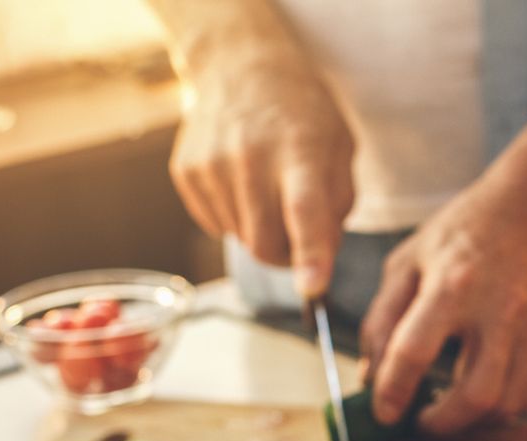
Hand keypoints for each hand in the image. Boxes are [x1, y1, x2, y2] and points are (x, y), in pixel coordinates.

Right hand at [170, 52, 353, 295]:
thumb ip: (336, 208)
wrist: (239, 65)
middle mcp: (251, 157)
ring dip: (261, 232)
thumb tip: (318, 262)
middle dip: (287, 256)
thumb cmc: (302, 115)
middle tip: (299, 236)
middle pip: (266, 244)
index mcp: (300, 151)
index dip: (310, 254)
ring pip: (241, 240)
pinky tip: (242, 182)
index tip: (312, 288)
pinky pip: (216, 226)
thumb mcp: (340, 150)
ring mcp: (212, 165)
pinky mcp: (186, 172)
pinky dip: (235, 217)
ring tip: (269, 189)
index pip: (305, 211)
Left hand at [357, 188, 526, 433]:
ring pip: (507, 404)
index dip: (392, 391)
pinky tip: (479, 392)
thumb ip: (382, 319)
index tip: (383, 412)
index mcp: (452, 285)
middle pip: (476, 395)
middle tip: (422, 422)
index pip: (415, 352)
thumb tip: (371, 375)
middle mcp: (499, 311)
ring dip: (472, 421)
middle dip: (443, 424)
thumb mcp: (408, 262)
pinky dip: (500, 407)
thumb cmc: (464, 234)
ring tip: (450, 408)